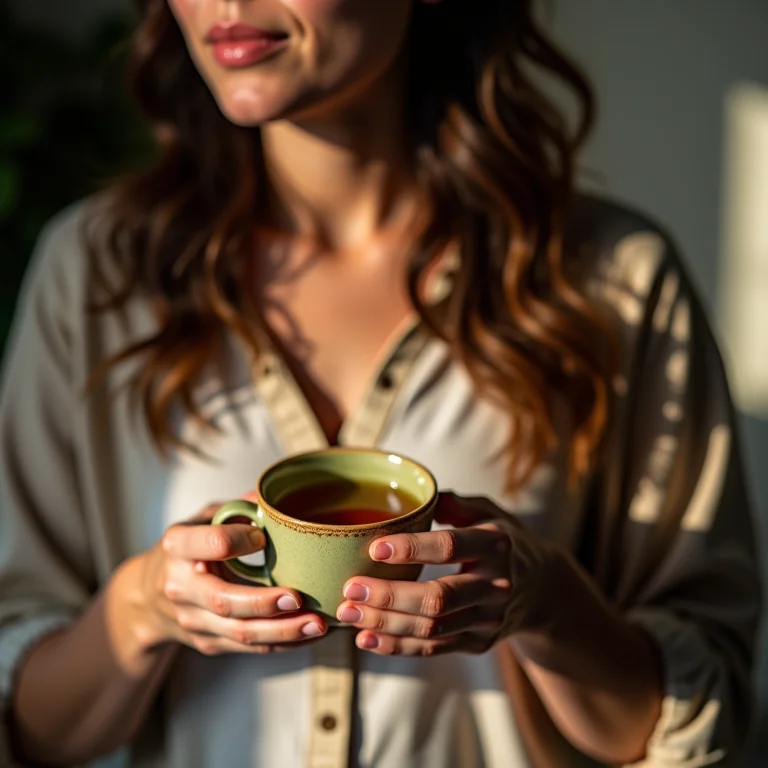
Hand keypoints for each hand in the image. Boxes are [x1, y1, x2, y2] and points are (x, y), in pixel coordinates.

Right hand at [126, 497, 327, 655]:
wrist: (150, 595)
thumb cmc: (187, 548)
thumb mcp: (203, 518)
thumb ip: (237, 509)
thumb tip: (273, 499)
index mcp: (179, 546)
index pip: (210, 543)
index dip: (239, 540)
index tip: (264, 537)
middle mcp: (181, 587)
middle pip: (224, 600)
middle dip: (264, 602)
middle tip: (299, 597)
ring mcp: (194, 620)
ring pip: (240, 632)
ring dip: (282, 631)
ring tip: (316, 624)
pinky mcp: (210, 643)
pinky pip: (250, 647)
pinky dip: (283, 643)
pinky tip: (308, 634)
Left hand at [335, 493, 562, 655]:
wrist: (544, 588)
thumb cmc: (502, 540)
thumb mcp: (488, 512)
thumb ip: (454, 504)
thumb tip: (418, 495)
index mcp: (496, 544)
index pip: (450, 547)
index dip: (411, 548)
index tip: (374, 548)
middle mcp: (496, 585)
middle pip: (437, 598)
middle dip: (389, 596)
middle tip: (350, 588)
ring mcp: (489, 619)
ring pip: (432, 629)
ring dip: (385, 623)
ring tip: (348, 613)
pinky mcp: (479, 642)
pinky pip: (434, 649)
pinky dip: (397, 646)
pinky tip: (366, 638)